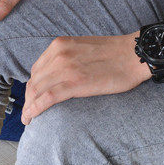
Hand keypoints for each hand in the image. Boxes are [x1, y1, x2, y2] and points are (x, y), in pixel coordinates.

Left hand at [21, 34, 151, 123]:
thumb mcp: (84, 48)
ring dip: (29, 107)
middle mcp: (59, 54)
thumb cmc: (116, 54)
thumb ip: (68, 59)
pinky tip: (32, 117)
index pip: (37, 69)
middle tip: (28, 113)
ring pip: (36, 90)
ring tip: (29, 119)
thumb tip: (59, 77)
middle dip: (28, 99)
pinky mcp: (75, 82)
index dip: (31, 87)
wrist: (135, 54)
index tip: (32, 99)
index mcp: (60, 45)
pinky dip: (35, 109)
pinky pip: (47, 98)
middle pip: (34, 81)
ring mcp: (66, 67)